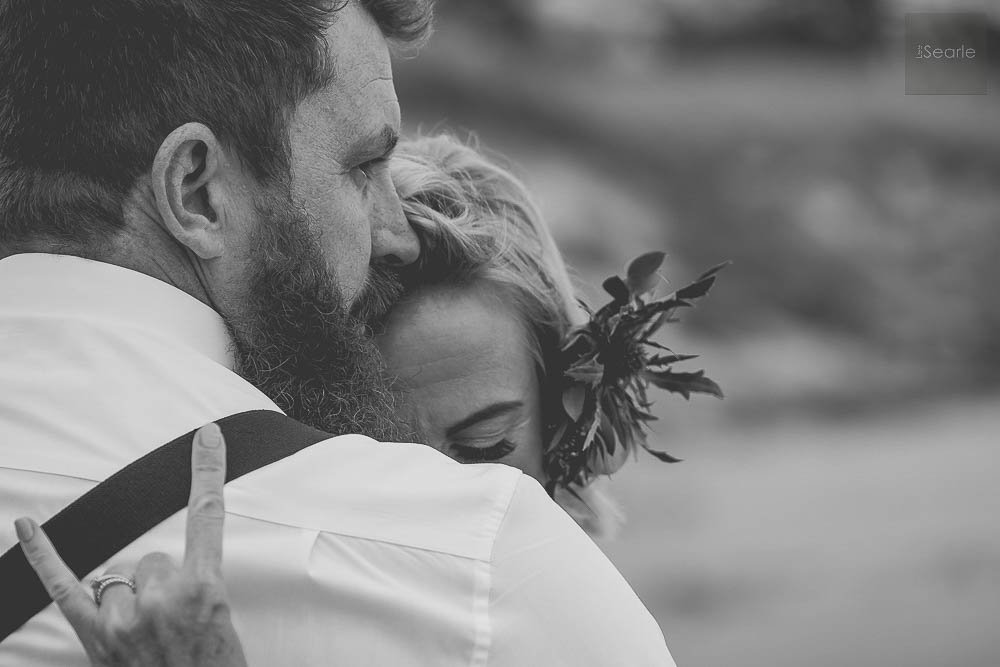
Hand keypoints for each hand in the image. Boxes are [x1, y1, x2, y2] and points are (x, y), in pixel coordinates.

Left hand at [15, 423, 247, 666]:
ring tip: (149, 640)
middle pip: (155, 559)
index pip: (207, 517)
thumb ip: (198, 585)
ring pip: (121, 579)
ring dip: (131, 601)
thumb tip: (165, 571)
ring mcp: (124, 619)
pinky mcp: (95, 637)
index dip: (208, 472)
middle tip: (176, 626)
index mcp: (205, 590)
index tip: (208, 437)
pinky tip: (27, 525)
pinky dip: (43, 555)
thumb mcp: (224, 623)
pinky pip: (64, 588)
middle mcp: (161, 599)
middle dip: (164, 585)